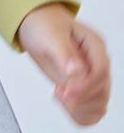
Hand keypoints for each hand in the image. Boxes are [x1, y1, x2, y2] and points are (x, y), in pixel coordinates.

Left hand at [15, 2, 110, 124]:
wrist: (36, 24)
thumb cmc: (43, 25)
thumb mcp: (50, 35)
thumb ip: (64, 54)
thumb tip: (76, 72)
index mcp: (95, 45)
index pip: (100, 73)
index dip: (84, 86)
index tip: (65, 89)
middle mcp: (97, 63)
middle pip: (102, 92)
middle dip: (80, 98)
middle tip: (58, 91)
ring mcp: (92, 77)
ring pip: (99, 105)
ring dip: (80, 107)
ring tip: (59, 94)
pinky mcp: (84, 88)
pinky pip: (91, 111)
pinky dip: (79, 114)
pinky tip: (65, 104)